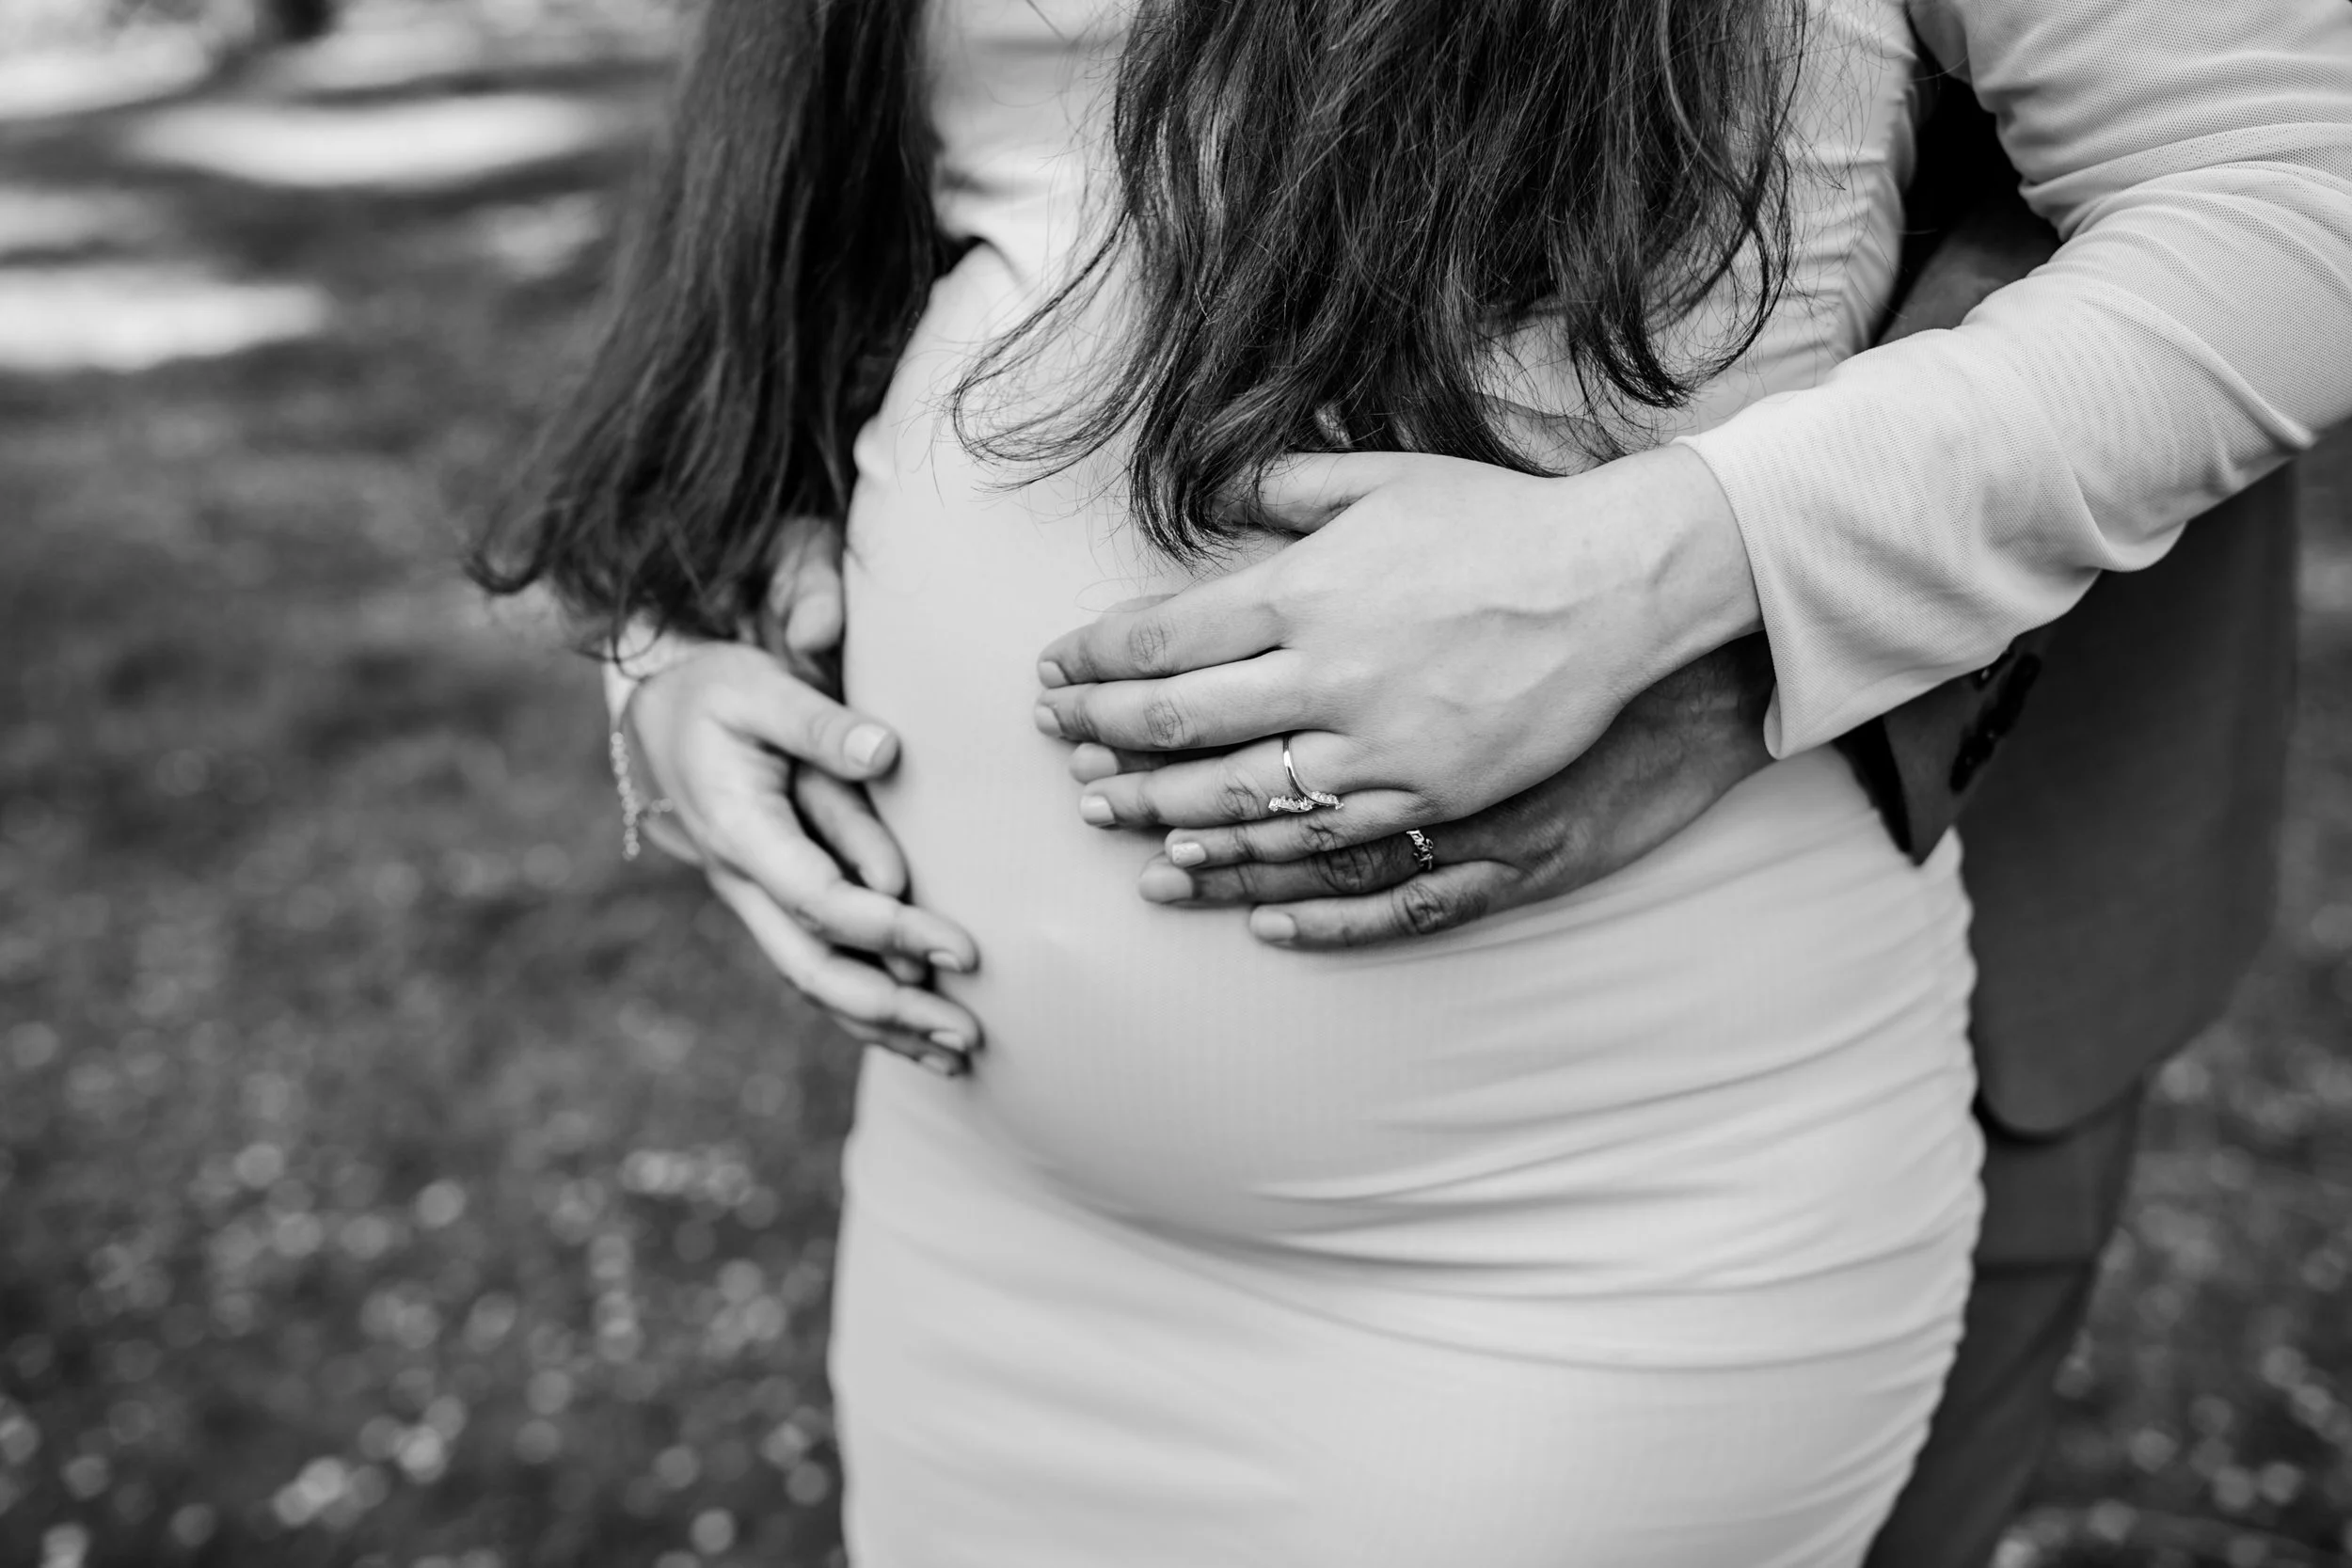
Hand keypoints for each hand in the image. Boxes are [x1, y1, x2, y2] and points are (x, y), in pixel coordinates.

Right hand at [628, 539, 981, 1073]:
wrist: (656, 720)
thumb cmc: (716, 696)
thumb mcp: (758, 689)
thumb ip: (818, 723)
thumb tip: (886, 751)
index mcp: (740, 834)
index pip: (819, 901)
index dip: (889, 932)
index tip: (960, 949)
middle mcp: (744, 884)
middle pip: (814, 969)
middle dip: (891, 1010)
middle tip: (968, 1032)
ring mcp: (759, 904)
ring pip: (816, 982)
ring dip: (885, 1026)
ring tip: (959, 1054)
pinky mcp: (779, 906)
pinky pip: (820, 968)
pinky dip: (870, 1009)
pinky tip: (921, 1034)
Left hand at [1032, 444, 1761, 857]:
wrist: (1613, 582)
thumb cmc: (1497, 521)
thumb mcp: (1385, 478)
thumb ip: (1290, 485)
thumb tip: (1222, 491)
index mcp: (1302, 591)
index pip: (1160, 638)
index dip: (1094, 658)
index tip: (1055, 668)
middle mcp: (1324, 673)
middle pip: (1176, 721)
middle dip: (1100, 731)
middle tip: (1055, 739)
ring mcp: (1376, 745)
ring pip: (1233, 794)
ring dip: (1154, 804)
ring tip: (1103, 809)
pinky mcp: (1426, 794)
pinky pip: (1316, 842)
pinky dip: (1250, 858)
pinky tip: (1203, 864)